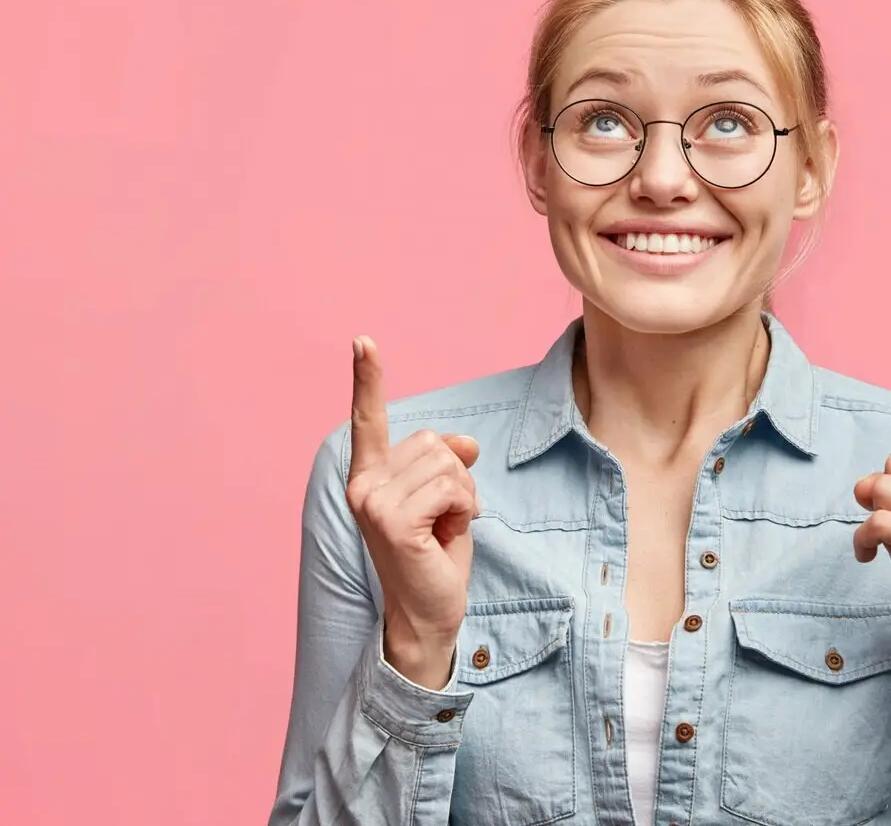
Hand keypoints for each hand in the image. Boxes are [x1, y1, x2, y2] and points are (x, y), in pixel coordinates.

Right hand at [344, 335, 480, 688]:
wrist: (429, 612)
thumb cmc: (436, 552)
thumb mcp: (446, 496)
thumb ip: (446, 460)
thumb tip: (466, 442)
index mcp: (369, 475)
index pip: (368, 418)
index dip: (367, 377)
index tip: (363, 340)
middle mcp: (362, 485)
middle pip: (434, 441)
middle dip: (456, 475)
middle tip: (443, 517)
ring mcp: (373, 503)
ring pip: (448, 463)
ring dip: (463, 495)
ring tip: (444, 528)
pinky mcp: (393, 522)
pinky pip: (454, 486)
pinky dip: (464, 508)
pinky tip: (446, 536)